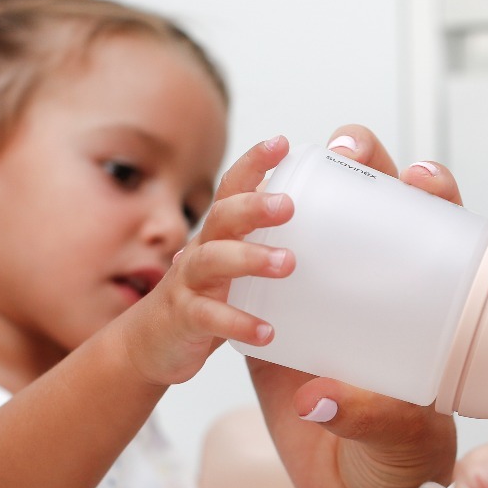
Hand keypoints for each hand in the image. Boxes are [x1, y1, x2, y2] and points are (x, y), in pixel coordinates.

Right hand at [117, 137, 295, 386]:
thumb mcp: (240, 266)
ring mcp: (190, 283)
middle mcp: (203, 249)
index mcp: (221, 232)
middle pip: (223, 216)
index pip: (235, 187)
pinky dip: (239, 324)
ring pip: (214, 261)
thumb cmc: (210, 297)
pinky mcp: (186, 319)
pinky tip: (268, 332)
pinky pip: (211, 318)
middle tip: (289, 205)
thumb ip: (274, 245)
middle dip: (253, 206)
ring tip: (287, 263)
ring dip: (249, 258)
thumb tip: (335, 233)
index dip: (254, 163)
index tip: (283, 143)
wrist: (152, 344)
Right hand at [248, 126, 458, 487]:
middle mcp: (344, 286)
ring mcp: (291, 306)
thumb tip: (318, 399)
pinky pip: (219, 310)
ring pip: (264, 231)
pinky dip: (229, 313)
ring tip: (283, 213)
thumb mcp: (399, 435)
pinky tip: (253, 330)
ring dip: (267, 211)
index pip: (421, 222)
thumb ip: (374, 417)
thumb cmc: (392, 454)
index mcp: (398, 297)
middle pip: (347, 197)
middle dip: (352, 159)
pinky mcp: (250, 339)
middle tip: (347, 150)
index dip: (425, 188)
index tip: (421, 178)